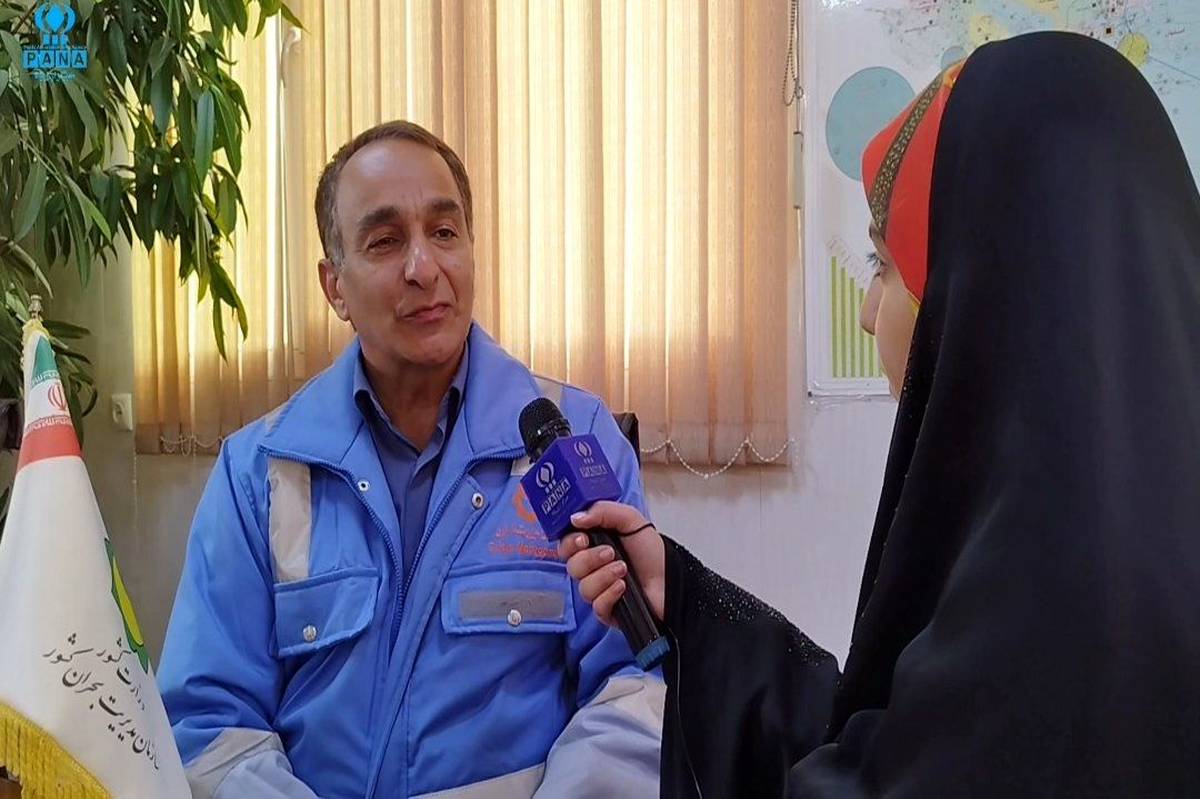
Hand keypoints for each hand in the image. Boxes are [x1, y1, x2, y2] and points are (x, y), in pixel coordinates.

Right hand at [557, 501, 665, 626]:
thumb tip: (575, 518)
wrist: (670, 578)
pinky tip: (623, 587)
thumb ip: (602, 511)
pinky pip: (596, 606)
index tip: (583, 539)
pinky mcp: (606, 610)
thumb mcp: (630, 520)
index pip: (565, 545)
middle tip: (610, 552)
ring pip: (584, 587)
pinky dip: (610, 594)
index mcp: (592, 545)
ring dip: (604, 576)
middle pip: (571, 566)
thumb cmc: (650, 550)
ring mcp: (598, 590)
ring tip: (624, 570)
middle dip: (590, 558)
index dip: (569, 543)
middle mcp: (591, 568)